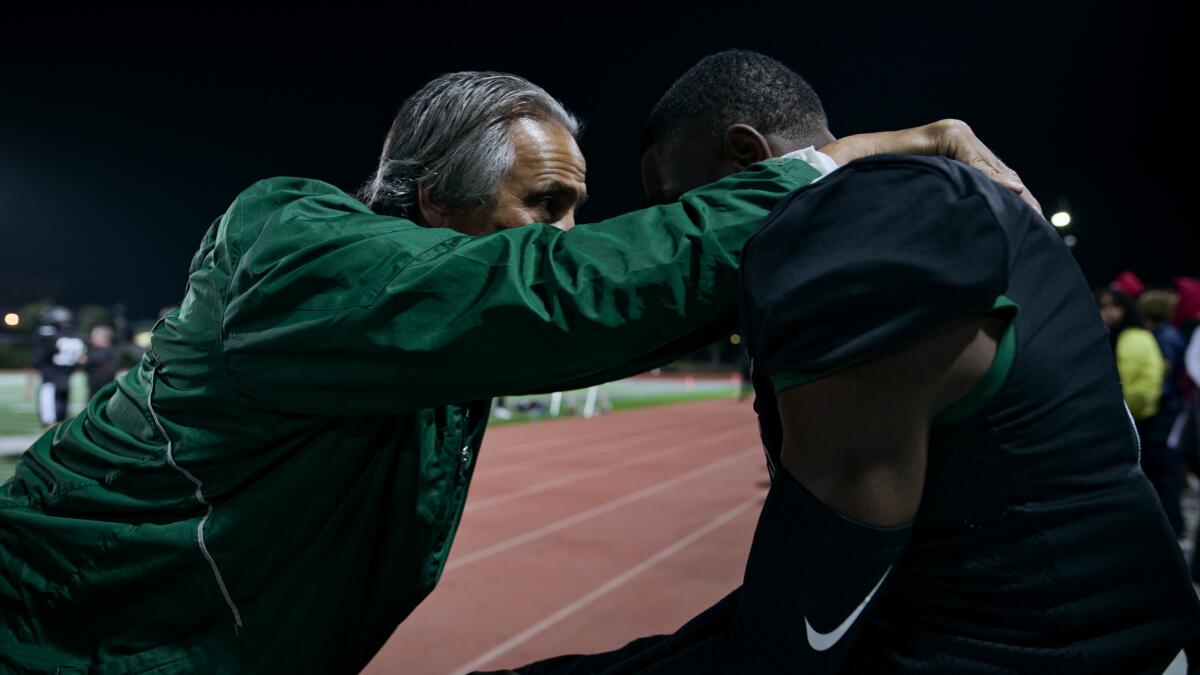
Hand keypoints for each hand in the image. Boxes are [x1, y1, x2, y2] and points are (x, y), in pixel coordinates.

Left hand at [820, 119, 1040, 213]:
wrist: (850, 161)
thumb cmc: (869, 171)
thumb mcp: (905, 177)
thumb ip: (948, 181)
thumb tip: (997, 190)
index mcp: (949, 134)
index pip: (984, 165)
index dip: (1002, 187)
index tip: (1020, 205)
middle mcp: (957, 133)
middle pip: (998, 169)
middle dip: (1018, 196)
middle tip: (1037, 225)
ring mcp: (958, 143)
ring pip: (996, 174)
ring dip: (1014, 199)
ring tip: (1032, 226)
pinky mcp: (955, 156)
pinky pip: (986, 177)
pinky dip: (1001, 196)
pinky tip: (1014, 217)